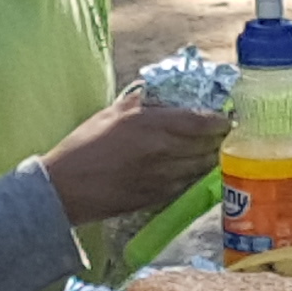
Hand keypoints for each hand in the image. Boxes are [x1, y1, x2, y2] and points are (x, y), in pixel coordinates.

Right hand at [41, 90, 228, 223]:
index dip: (219, 120)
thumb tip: (162, 93)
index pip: (201, 121)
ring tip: (210, 150)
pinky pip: (189, 184)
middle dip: (218, 139)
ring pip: (203, 167)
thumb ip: (141, 102)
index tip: (224, 118)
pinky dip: (195, 175)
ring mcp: (164, 176)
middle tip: (220, 133)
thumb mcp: (112, 113)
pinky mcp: (160, 197)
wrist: (67, 188)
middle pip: (208, 145)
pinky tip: (191, 169)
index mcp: (152, 124)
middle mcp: (164, 150)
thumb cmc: (84, 145)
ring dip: (210, 157)